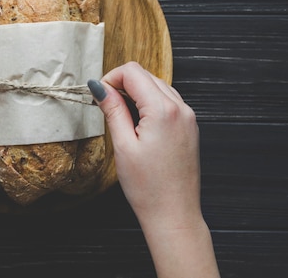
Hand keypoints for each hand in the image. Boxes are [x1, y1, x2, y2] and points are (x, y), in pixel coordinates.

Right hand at [89, 61, 218, 277]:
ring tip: (120, 116)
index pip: (133, 72)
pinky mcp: (189, 126)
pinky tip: (137, 122)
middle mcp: (180, 108)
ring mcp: (188, 117)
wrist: (174, 214)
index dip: (111, 78)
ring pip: (157, 86)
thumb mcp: (123, 145)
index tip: (98, 95)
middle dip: (122, 84)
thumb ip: (113, 110)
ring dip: (136, 92)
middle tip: (105, 105)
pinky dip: (150, 102)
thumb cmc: (148, 187)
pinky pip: (168, 101)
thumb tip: (100, 87)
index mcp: (163, 110)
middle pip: (145, 75)